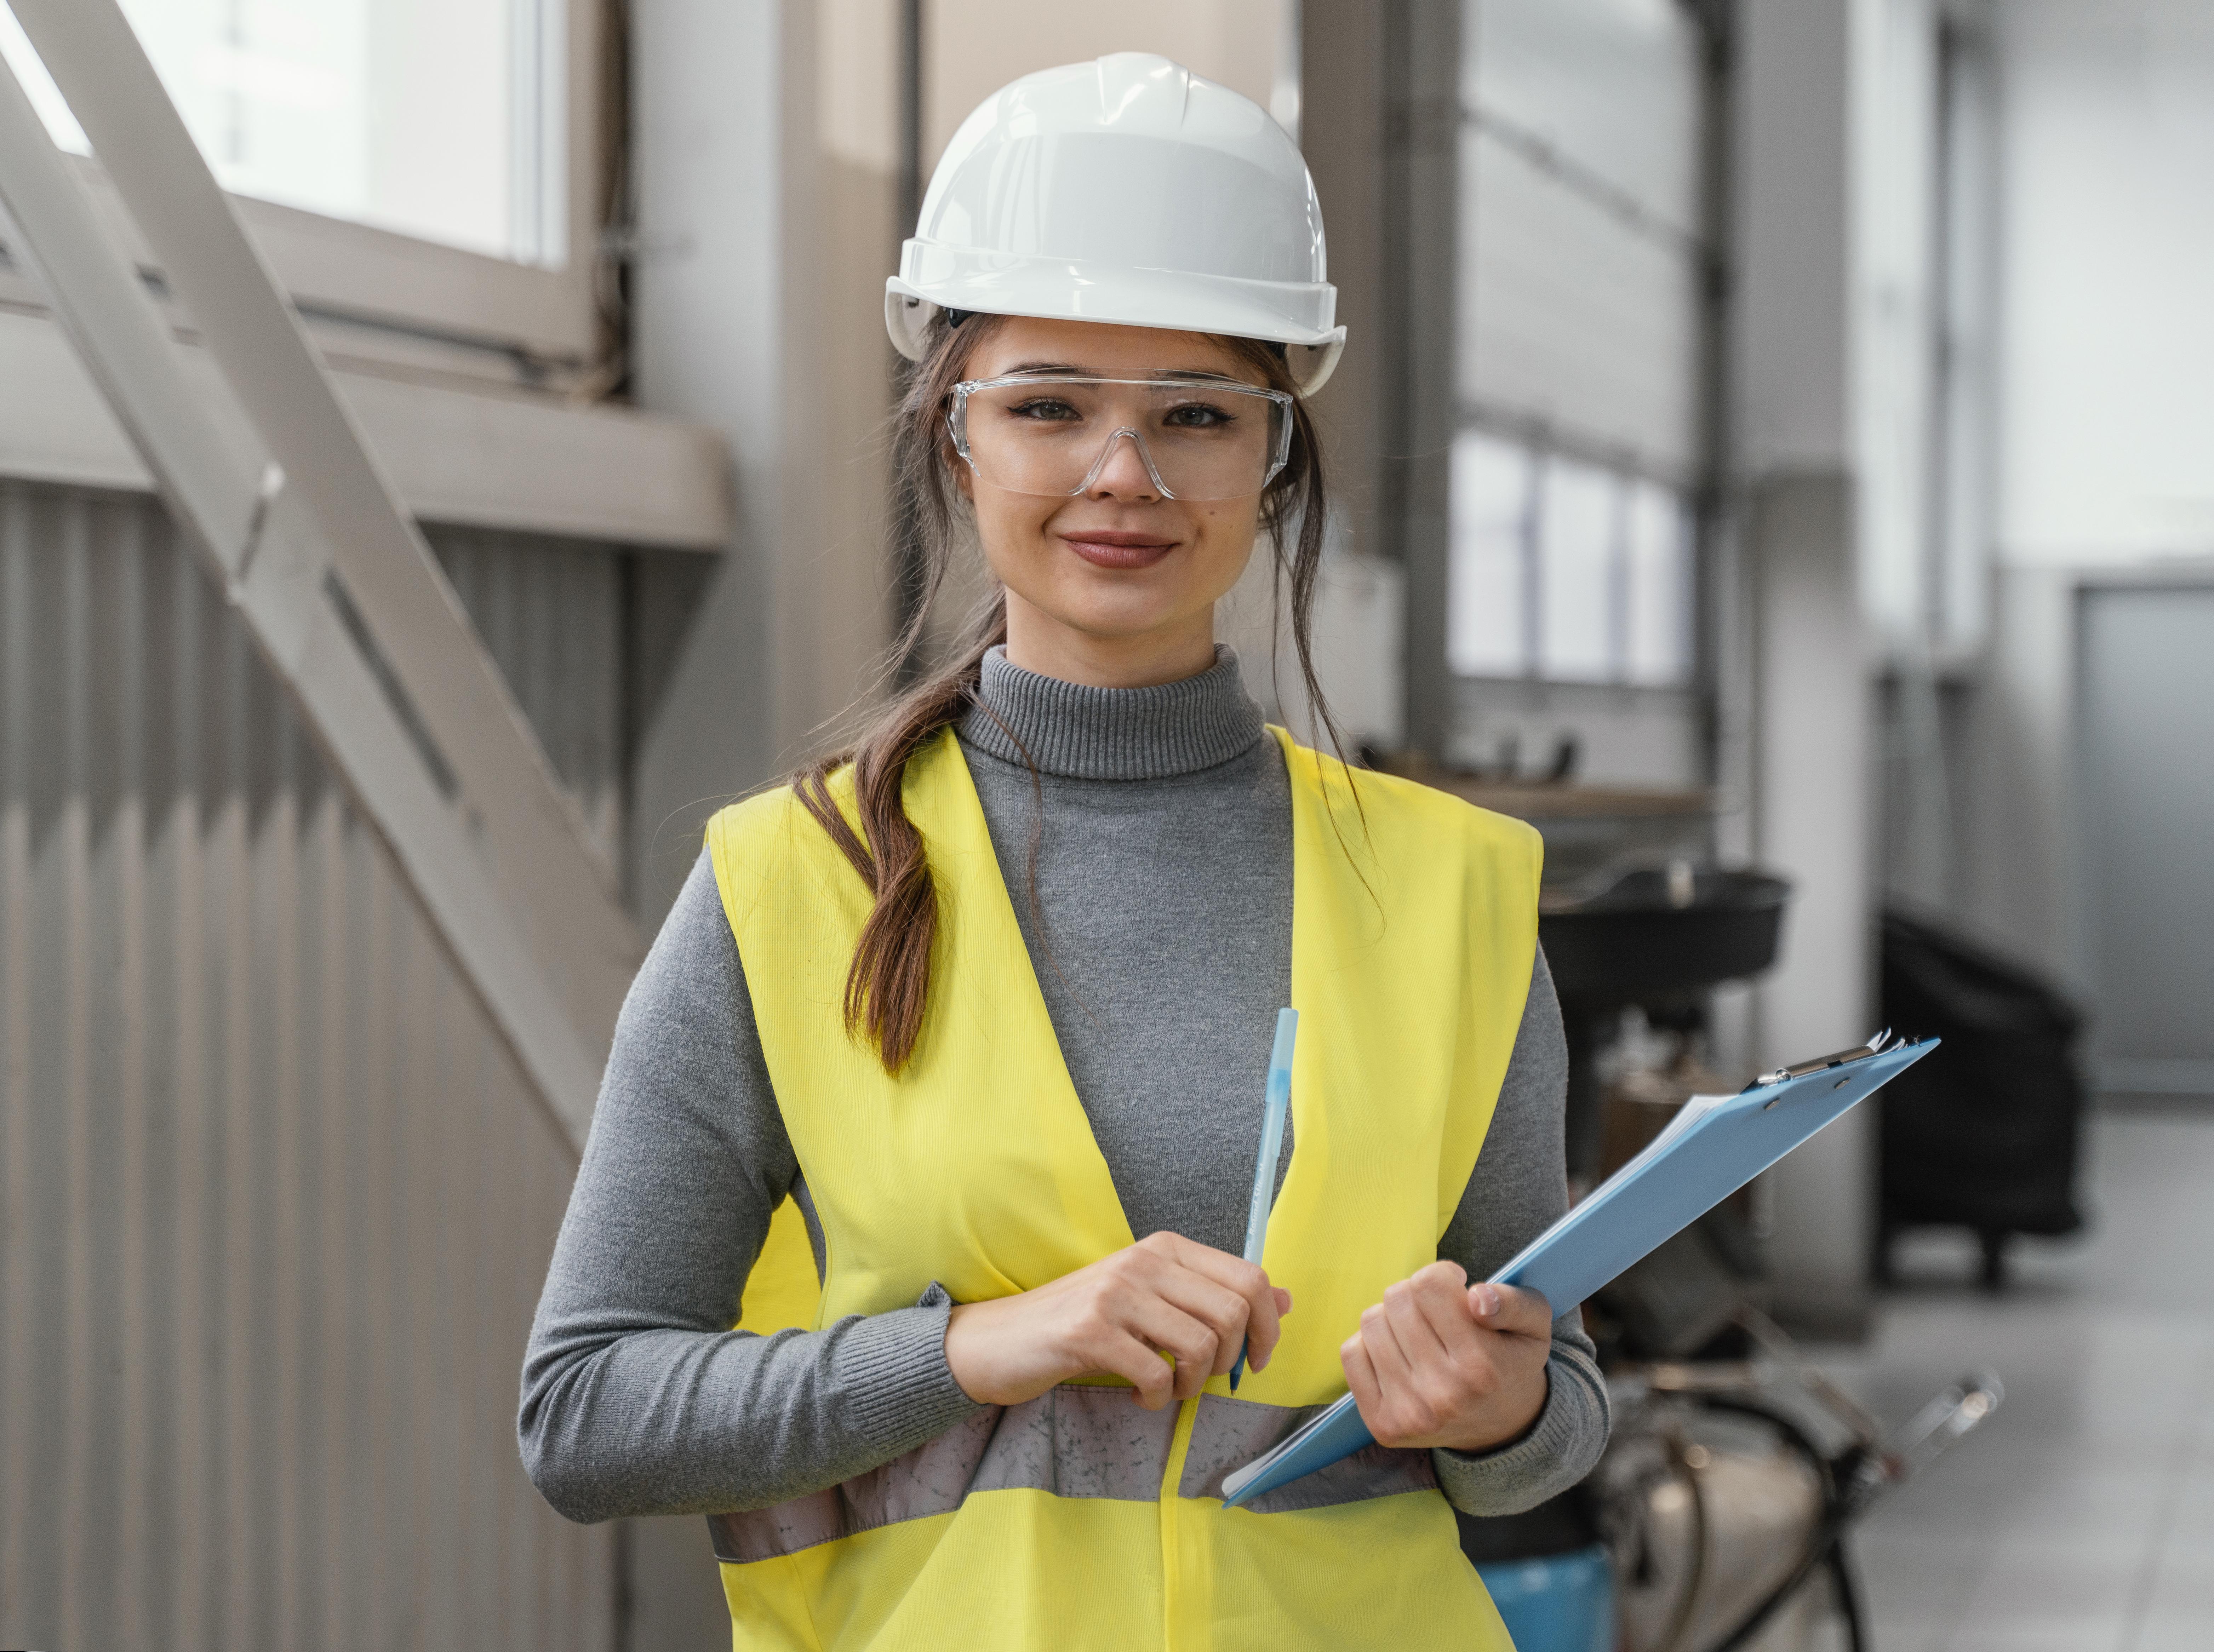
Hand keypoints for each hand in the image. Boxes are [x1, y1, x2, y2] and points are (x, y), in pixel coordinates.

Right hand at [943, 1232, 1291, 1410]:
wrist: (999, 1339)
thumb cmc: (1081, 1323)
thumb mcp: (1152, 1300)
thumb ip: (1214, 1297)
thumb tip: (1283, 1300)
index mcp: (1164, 1248)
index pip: (1249, 1277)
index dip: (1266, 1326)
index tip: (1252, 1360)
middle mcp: (1144, 1261)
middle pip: (1233, 1312)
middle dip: (1230, 1360)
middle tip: (1200, 1379)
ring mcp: (1116, 1293)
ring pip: (1201, 1345)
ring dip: (1193, 1383)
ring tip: (1167, 1387)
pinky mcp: (1090, 1331)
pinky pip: (1156, 1374)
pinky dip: (1157, 1397)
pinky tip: (1137, 1394)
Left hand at [1340, 1263, 1551, 1452]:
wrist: (1502, 1427)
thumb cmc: (1511, 1363)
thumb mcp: (1534, 1326)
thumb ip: (1514, 1303)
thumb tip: (1476, 1297)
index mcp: (1481, 1367)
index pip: (1429, 1284)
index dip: (1442, 1276)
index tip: (1456, 1289)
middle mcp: (1442, 1394)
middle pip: (1397, 1299)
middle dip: (1417, 1295)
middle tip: (1436, 1314)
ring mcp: (1409, 1413)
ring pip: (1371, 1322)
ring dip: (1393, 1318)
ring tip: (1419, 1333)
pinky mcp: (1383, 1424)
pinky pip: (1352, 1354)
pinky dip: (1371, 1344)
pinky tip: (1399, 1353)